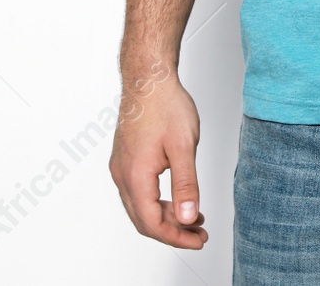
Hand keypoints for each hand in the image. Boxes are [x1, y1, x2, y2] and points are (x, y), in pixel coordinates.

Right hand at [109, 70, 207, 248]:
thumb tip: (188, 217)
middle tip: (198, 234)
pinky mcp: (125, 160)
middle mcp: (123, 175)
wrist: (148, 80)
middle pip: (144, 220)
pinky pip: (137, 192)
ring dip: (165, 217)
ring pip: (140, 207)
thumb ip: (186, 184)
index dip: (177, 238)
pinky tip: (177, 197)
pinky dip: (157, 202)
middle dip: (172, 232)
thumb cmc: (165, 106)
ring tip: (193, 217)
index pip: (153, 223)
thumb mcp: (184, 147)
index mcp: (136, 176)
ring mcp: (121, 167)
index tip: (197, 240)